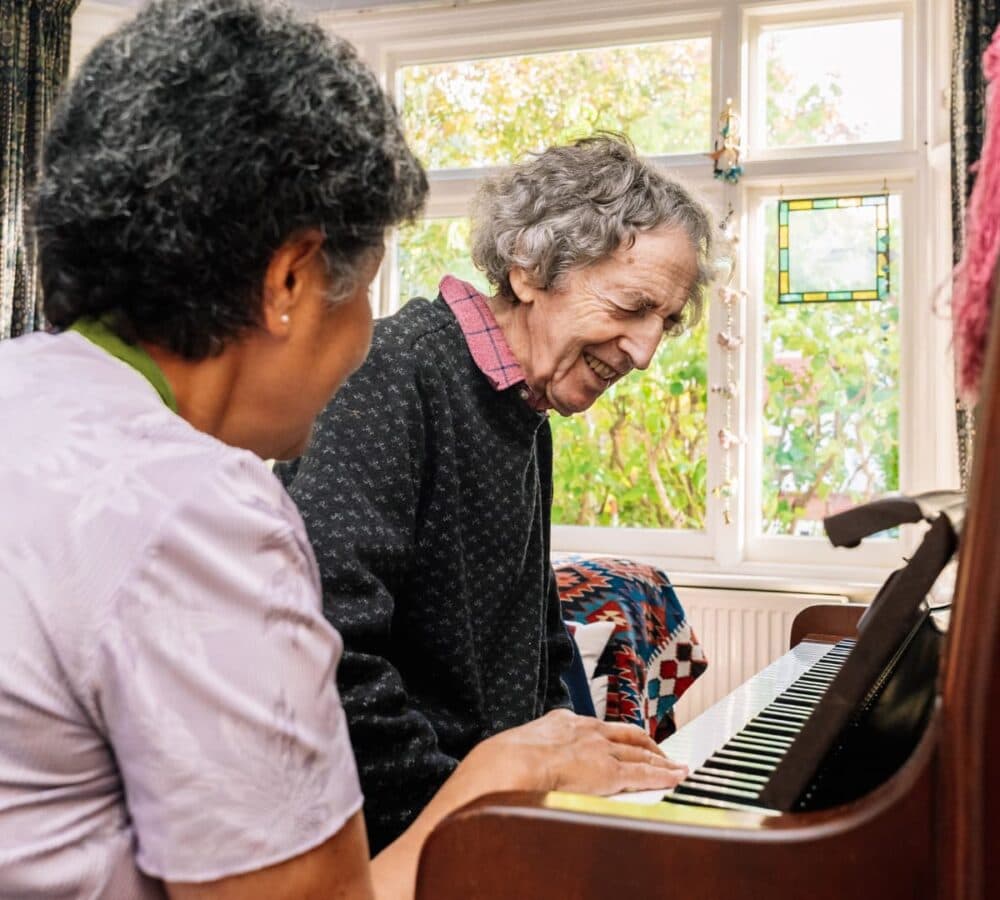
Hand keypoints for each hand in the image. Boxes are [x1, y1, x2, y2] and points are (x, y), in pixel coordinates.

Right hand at [465, 708, 687, 795]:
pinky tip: (675, 776)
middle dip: (644, 742)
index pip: (595, 727)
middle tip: (657, 750)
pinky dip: (663, 775)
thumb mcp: (518, 745)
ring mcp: (600, 751)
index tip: (616, 740)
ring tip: (674, 765)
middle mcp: (587, 731)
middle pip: (625, 735)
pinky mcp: (611, 773)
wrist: (512, 765)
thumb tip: (516, 760)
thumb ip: (529, 749)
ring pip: (640, 753)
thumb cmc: (505, 761)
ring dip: (660, 759)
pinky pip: (644, 774)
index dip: (609, 735)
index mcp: (563, 722)